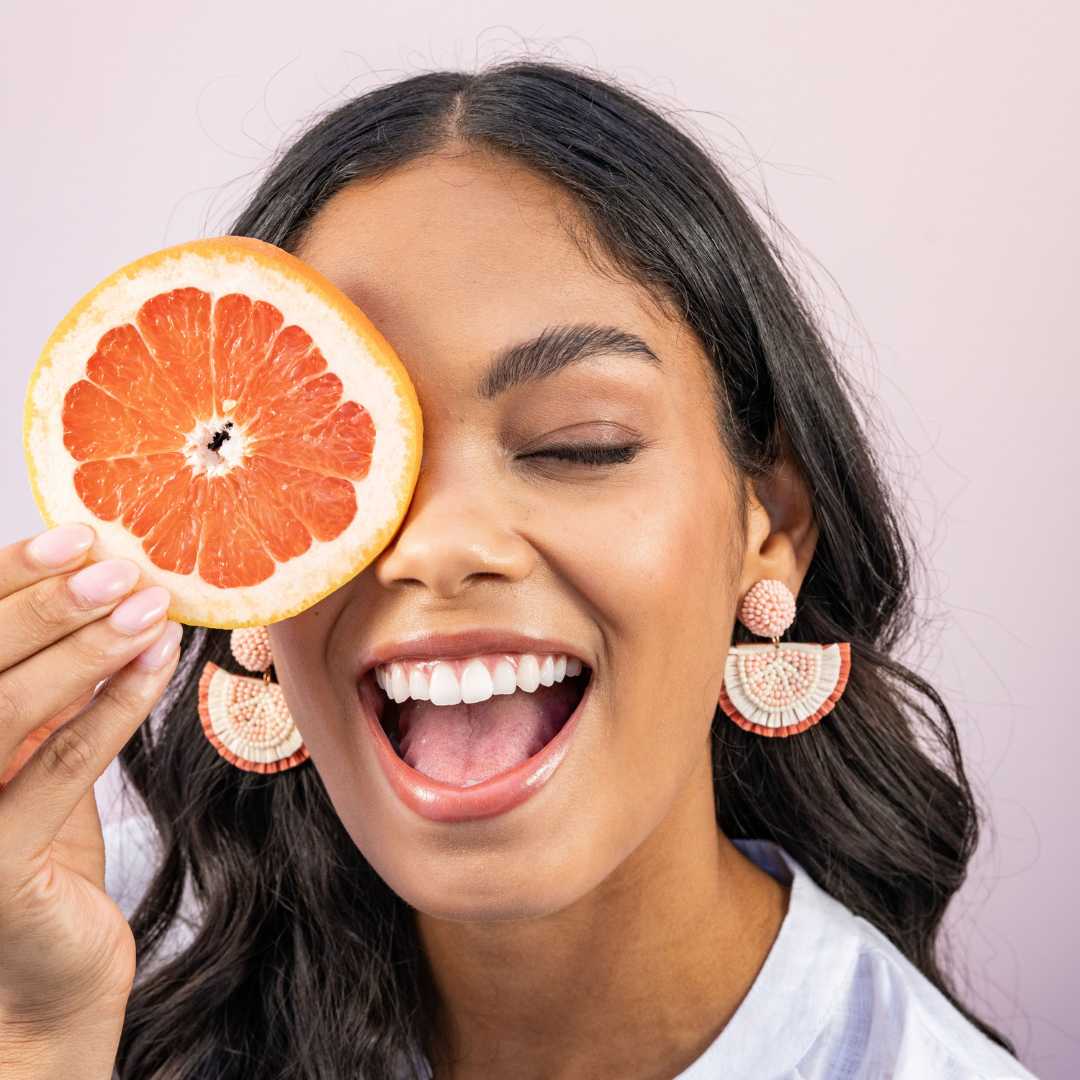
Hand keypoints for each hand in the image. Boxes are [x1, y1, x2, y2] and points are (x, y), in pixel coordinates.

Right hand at [0, 523, 180, 1036]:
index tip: (74, 533)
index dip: (6, 579)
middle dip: (44, 603)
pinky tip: (158, 664)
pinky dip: (113, 708)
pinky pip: (59, 768)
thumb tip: (104, 591)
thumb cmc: (32, 860)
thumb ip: (43, 691)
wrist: (37, 989)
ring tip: (151, 604)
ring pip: (6, 710)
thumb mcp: (26, 761)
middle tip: (119, 563)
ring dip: (86, 648)